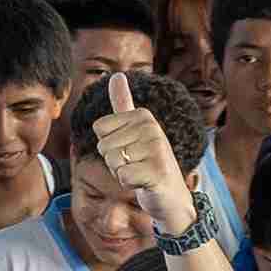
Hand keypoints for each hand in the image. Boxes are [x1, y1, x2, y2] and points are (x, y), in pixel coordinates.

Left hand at [95, 72, 196, 232]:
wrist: (171, 196)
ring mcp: (157, 148)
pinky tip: (144, 183)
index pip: (99, 129)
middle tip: (135, 165)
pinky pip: (122, 177)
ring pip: (112, 162)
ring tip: (140, 173)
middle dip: (114, 162)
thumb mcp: (134, 130)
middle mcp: (151, 127)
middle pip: (103, 147)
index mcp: (142, 115)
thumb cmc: (147, 163)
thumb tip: (114, 75)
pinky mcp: (158, 171)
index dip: (108, 145)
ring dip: (121, 173)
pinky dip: (129, 185)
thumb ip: (124, 103)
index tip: (128, 150)